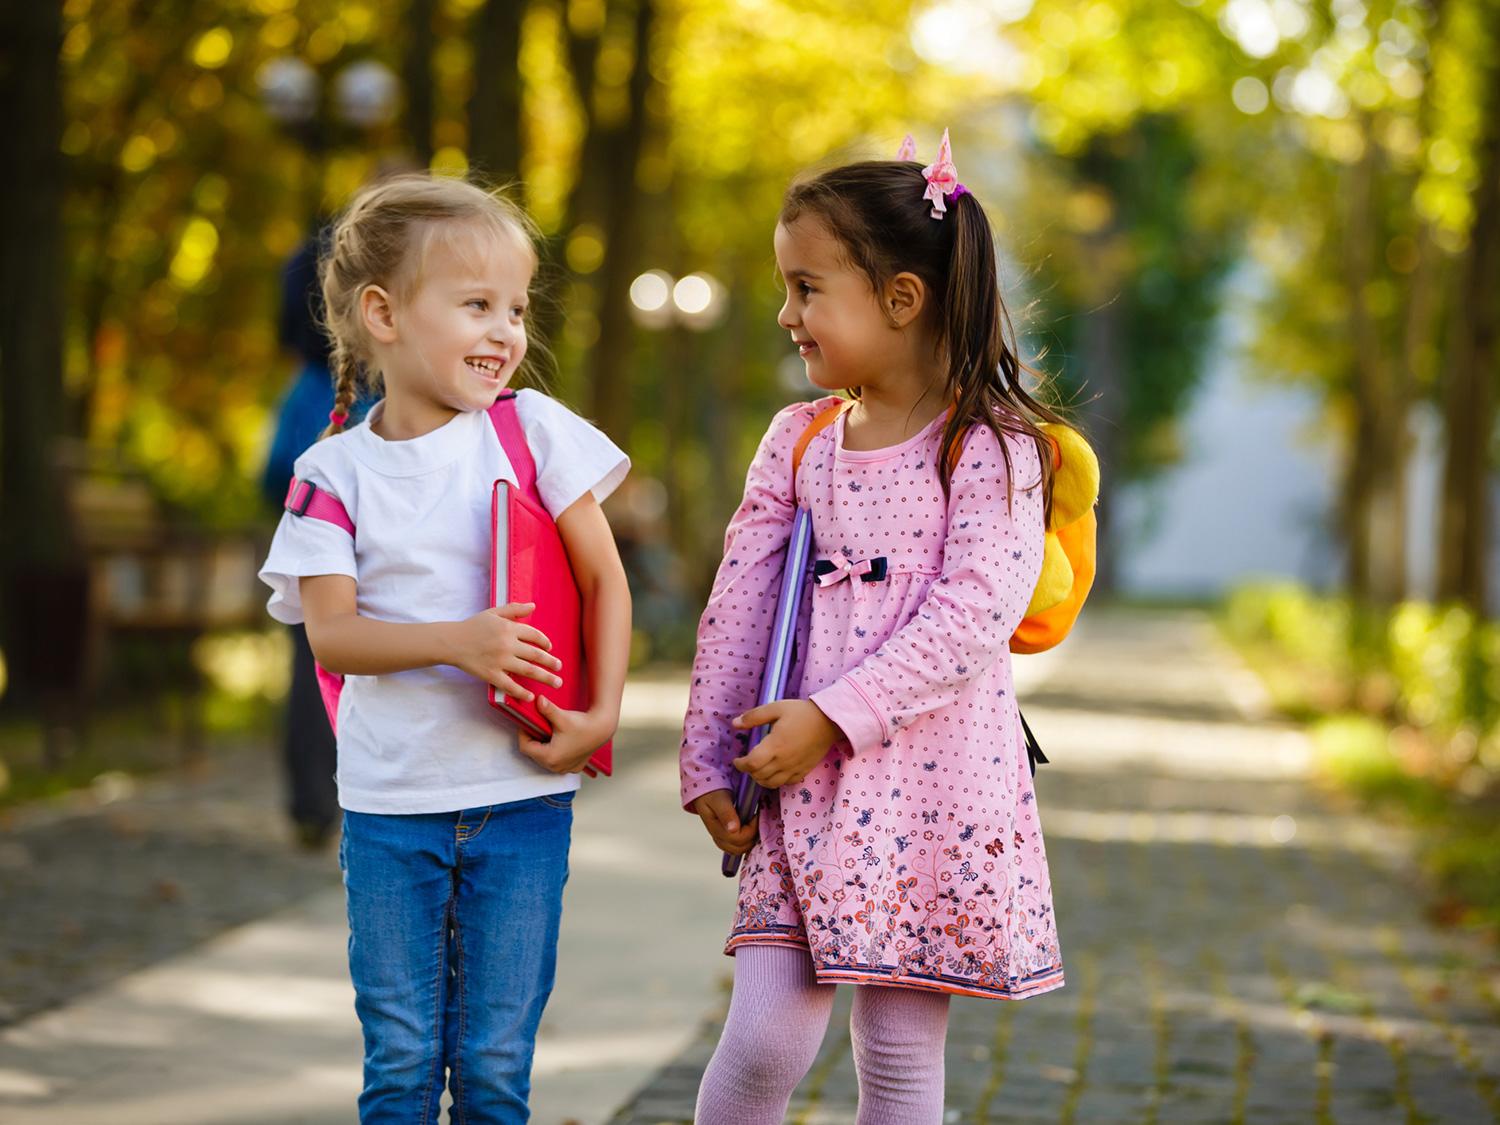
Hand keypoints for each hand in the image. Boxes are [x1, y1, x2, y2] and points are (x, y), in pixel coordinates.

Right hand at [446, 603, 561, 700]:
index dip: (545, 642)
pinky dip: (522, 691)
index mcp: (509, 628)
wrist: (451, 642)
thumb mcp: (493, 613)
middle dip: (551, 662)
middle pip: (536, 655)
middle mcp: (507, 644)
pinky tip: (531, 696)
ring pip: (528, 671)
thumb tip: (533, 606)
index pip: (535, 636)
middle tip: (560, 668)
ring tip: (557, 683)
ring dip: (545, 677)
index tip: (550, 649)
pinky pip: (510, 685)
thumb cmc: (473, 626)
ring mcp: (499, 661)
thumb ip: (514, 609)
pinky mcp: (491, 674)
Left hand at [517, 696, 614, 773]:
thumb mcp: (562, 717)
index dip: (523, 734)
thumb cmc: (582, 724)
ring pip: (544, 759)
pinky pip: (557, 762)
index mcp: (549, 757)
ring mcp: (565, 769)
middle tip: (537, 726)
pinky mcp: (573, 768)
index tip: (527, 723)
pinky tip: (559, 741)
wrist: (602, 729)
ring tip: (547, 733)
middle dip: (533, 740)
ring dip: (543, 747)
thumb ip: (547, 709)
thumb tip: (537, 699)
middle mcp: (555, 767)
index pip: (525, 747)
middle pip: (534, 754)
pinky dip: (555, 753)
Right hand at [691, 789, 757, 855]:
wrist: (705, 792)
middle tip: (756, 820)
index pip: (738, 839)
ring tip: (753, 823)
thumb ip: (726, 814)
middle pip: (739, 849)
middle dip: (752, 836)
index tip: (755, 815)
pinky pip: (737, 846)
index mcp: (716, 829)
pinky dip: (746, 840)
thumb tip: (733, 830)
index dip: (751, 829)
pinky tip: (750, 828)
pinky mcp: (725, 838)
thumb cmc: (712, 793)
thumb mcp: (718, 800)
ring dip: (750, 840)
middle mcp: (718, 837)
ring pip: (739, 850)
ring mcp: (721, 839)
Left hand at [731, 699, 841, 788]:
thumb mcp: (776, 708)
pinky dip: (776, 781)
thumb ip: (754, 717)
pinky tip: (775, 772)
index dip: (740, 765)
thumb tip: (735, 724)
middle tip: (746, 763)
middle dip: (748, 771)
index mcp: (775, 745)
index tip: (737, 760)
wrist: (829, 721)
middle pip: (759, 776)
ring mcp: (794, 768)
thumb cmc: (802, 713)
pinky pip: (786, 783)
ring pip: (771, 783)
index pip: (751, 764)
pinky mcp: (803, 771)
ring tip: (758, 769)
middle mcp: (783, 761)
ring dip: (760, 779)